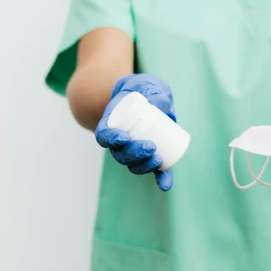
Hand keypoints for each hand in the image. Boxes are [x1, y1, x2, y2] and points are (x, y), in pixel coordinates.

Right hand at [95, 74, 175, 190]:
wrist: (148, 95)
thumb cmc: (143, 89)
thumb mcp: (147, 85)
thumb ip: (153, 91)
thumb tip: (159, 106)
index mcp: (111, 123)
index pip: (104, 135)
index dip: (111, 140)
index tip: (123, 138)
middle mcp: (119, 140)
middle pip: (120, 154)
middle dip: (133, 155)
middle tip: (150, 147)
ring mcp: (133, 149)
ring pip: (133, 164)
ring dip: (144, 167)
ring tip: (158, 160)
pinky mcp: (150, 154)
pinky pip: (153, 170)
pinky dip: (160, 178)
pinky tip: (166, 185)